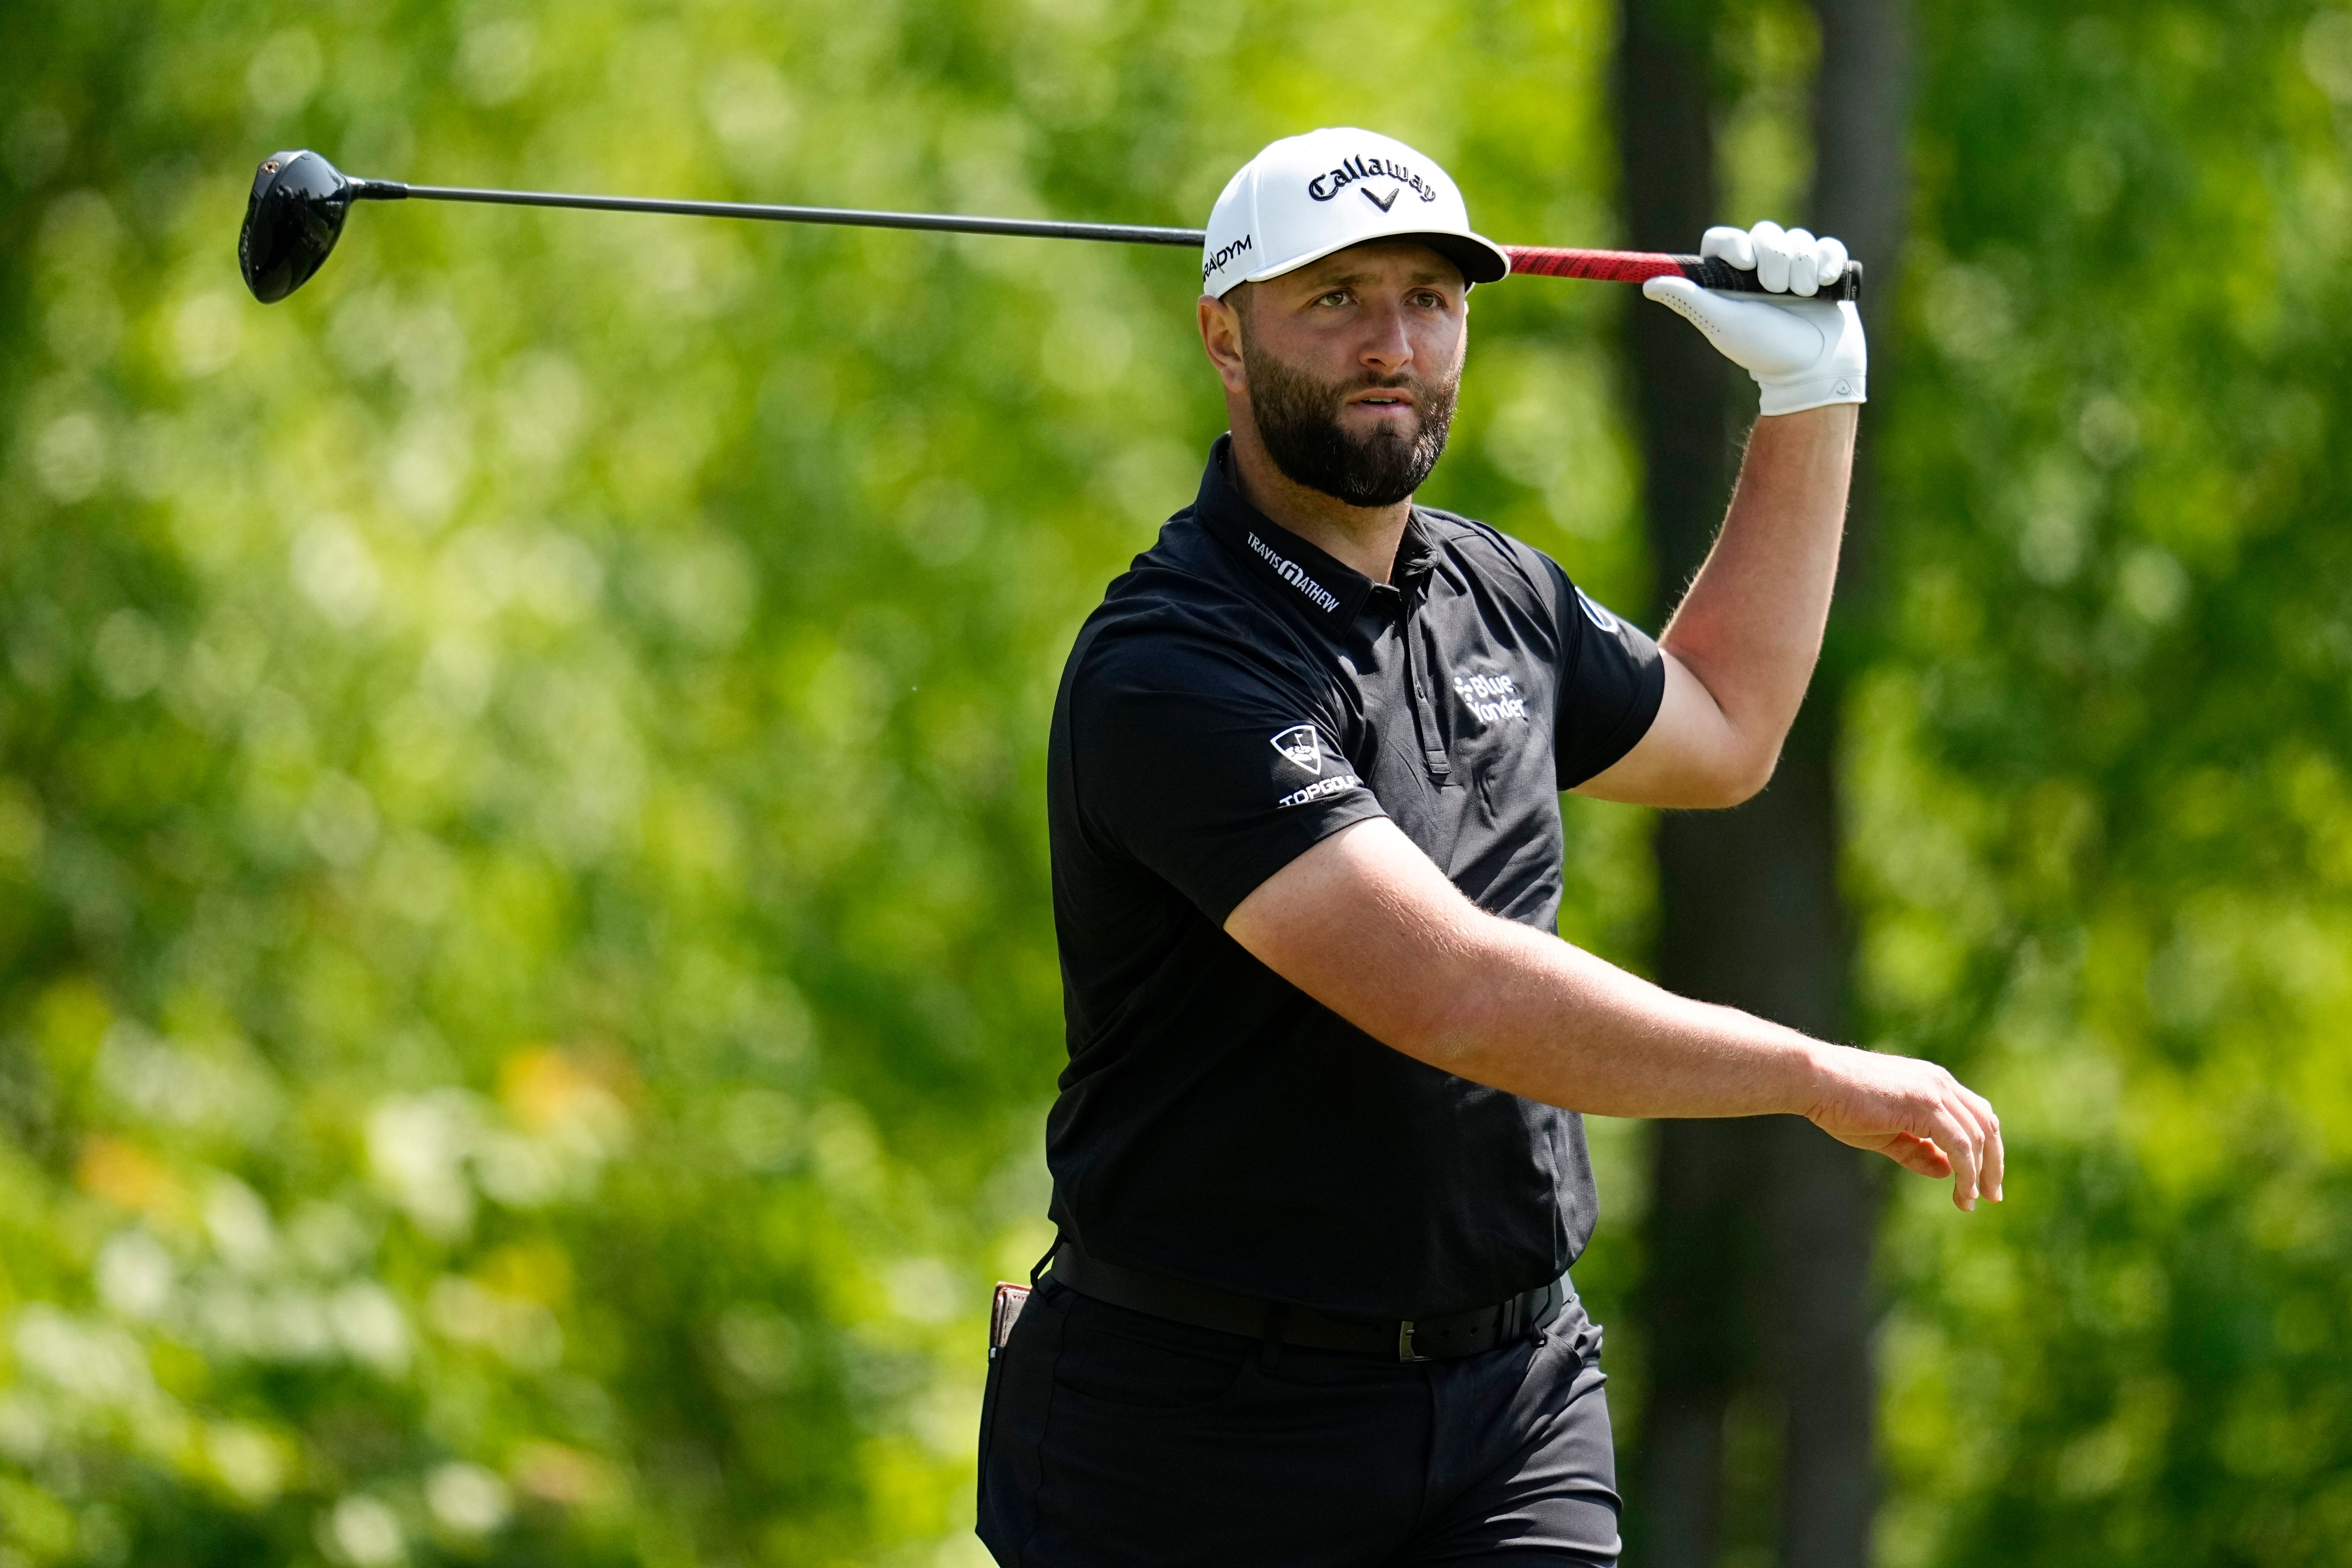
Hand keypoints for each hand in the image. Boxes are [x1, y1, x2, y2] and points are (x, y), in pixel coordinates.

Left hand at [1643, 221, 1866, 415]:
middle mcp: (1761, 268)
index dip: (1734, 244)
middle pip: (1766, 233)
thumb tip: (1648, 283)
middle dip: (1774, 259)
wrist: (1814, 369)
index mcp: (1731, 278)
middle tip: (1777, 291)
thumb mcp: (1723, 324)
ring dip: (1801, 267)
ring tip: (1803, 296)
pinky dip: (1828, 262)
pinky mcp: (1825, 270)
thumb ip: (1690, 299)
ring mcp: (1794, 268)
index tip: (1745, 263)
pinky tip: (1824, 285)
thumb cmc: (1764, 349)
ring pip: (1798, 238)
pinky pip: (1829, 246)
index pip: (1723, 239)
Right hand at [1801, 1044, 2003, 1210]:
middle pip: (1986, 1124)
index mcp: (1932, 1083)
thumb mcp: (1886, 1135)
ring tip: (1969, 1201)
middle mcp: (1940, 1082)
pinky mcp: (1925, 1105)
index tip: (1984, 1181)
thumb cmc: (1841, 1104)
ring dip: (1980, 1173)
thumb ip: (1918, 1151)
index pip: (1976, 1115)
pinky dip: (1966, 1171)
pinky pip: (1960, 1145)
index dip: (1987, 1149)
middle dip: (1993, 1163)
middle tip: (1992, 1196)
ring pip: (1977, 1137)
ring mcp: (1934, 1090)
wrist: (1814, 1080)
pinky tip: (1961, 1192)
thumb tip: (1948, 1172)